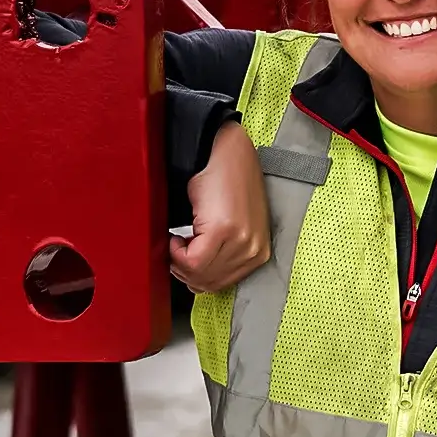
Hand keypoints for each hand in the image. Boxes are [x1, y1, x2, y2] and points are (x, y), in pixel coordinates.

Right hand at [169, 122, 270, 292]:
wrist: (227, 152)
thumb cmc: (228, 182)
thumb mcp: (233, 226)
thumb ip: (221, 253)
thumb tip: (196, 275)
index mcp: (259, 251)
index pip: (220, 284)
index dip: (195, 276)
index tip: (185, 260)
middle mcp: (254, 249)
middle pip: (209, 282)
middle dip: (185, 271)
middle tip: (176, 251)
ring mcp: (242, 242)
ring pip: (199, 274)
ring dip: (180, 260)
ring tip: (179, 240)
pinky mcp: (225, 231)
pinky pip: (193, 260)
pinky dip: (177, 252)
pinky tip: (178, 235)